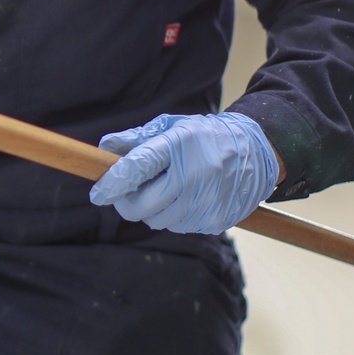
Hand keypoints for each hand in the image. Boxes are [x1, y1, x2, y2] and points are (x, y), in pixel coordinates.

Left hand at [88, 111, 280, 234]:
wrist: (256, 151)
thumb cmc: (205, 137)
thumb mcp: (173, 127)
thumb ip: (138, 138)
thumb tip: (105, 147)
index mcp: (179, 145)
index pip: (137, 167)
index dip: (112, 183)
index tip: (97, 194)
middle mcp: (194, 175)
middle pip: (141, 205)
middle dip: (125, 202)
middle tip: (125, 193)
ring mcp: (206, 201)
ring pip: (157, 220)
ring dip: (150, 210)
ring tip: (162, 190)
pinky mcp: (216, 220)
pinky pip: (178, 227)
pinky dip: (172, 217)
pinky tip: (184, 199)